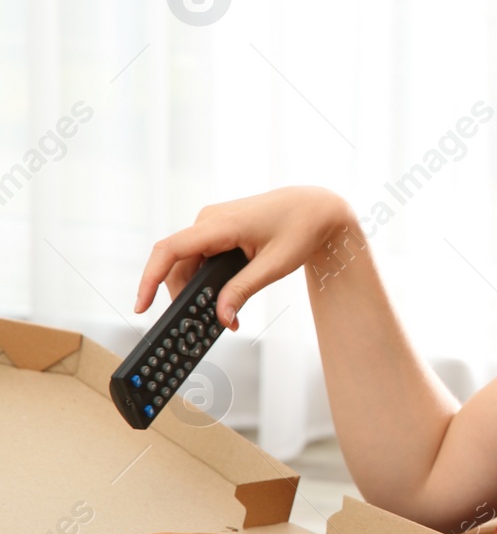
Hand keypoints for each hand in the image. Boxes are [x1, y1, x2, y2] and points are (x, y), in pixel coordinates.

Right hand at [134, 186, 354, 330]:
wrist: (318, 207)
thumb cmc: (302, 228)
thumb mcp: (275, 265)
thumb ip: (244, 290)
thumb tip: (220, 316)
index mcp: (221, 223)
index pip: (170, 250)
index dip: (149, 279)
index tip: (141, 306)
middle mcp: (210, 219)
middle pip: (178, 264)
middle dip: (185, 297)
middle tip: (201, 325)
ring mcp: (213, 222)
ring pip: (189, 262)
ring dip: (198, 290)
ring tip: (223, 316)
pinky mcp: (219, 228)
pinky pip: (201, 255)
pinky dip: (207, 278)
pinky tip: (222, 297)